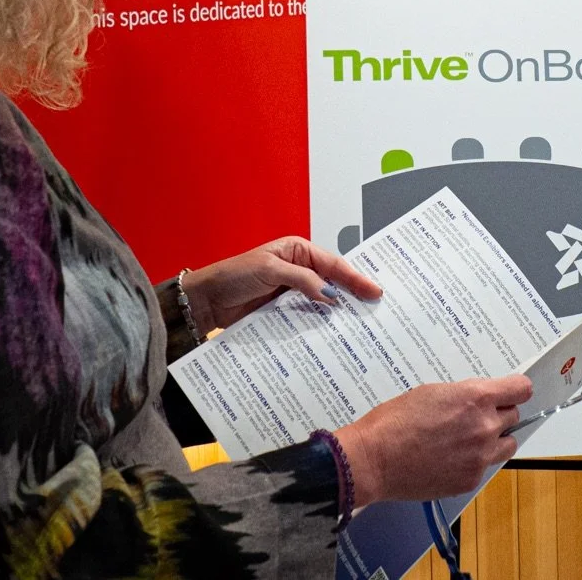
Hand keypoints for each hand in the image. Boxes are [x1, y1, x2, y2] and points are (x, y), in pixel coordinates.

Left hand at [187, 237, 382, 332]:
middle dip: (353, 292)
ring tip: (361, 321)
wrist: (206, 301)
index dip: (355, 277)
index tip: (373, 290)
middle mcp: (298, 269)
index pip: (332, 264)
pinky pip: (307, 315)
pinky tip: (333, 331)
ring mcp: (292, 291)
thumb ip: (302, 280)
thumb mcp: (270, 271)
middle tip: (375, 306)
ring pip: (322, 300)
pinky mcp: (284, 310)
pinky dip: (320, 322)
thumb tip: (330, 295)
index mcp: (297, 250)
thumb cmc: (233, 276)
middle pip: (332, 281)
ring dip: (338, 310)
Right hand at [335, 375, 532, 504]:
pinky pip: (485, 467)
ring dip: (494, 440)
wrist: (375, 459)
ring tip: (468, 440)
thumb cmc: (395, 422)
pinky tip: (450, 458)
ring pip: (507, 445)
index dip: (515, 391)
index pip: (520, 390)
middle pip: (513, 417)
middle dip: (498, 415)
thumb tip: (480, 402)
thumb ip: (465, 396)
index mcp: (476, 398)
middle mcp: (484, 427)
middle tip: (474, 418)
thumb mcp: (433, 392)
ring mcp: (480, 457)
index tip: (511, 393)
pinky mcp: (470, 479)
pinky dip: (474, 462)